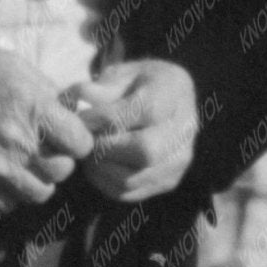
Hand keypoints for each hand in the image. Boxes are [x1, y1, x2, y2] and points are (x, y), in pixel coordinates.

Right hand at [0, 48, 94, 211]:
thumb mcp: (12, 65)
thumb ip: (46, 88)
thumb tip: (69, 109)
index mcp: (34, 109)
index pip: (81, 143)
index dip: (77, 140)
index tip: (67, 137)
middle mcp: (19, 143)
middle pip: (64, 171)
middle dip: (59, 161)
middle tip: (45, 151)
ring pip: (40, 193)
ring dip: (37, 181)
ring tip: (26, 167)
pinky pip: (9, 205)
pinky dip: (11, 195)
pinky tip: (3, 177)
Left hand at [63, 58, 199, 201]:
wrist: (160, 101)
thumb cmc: (134, 84)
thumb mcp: (119, 73)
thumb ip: (101, 86)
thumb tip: (80, 96)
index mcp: (175, 89)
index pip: (147, 111)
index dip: (107, 117)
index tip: (82, 117)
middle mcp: (186, 127)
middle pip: (145, 151)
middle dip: (104, 146)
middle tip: (83, 138)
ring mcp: (180, 159)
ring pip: (131, 178)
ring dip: (98, 166)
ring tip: (86, 149)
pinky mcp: (167, 181)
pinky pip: (127, 192)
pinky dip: (102, 181)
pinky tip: (95, 162)